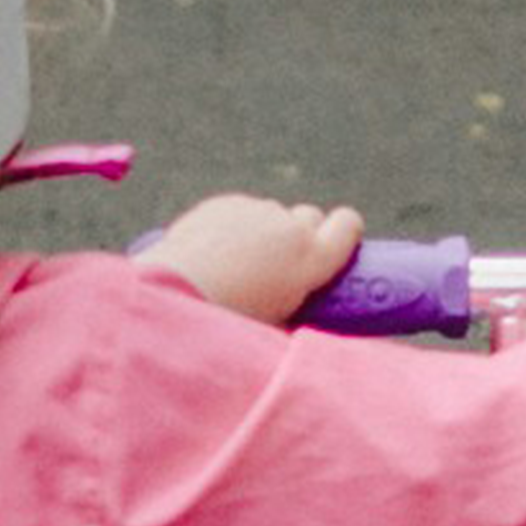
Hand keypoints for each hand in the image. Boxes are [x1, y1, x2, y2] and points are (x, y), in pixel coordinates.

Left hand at [140, 192, 363, 324]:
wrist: (177, 293)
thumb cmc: (232, 321)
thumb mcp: (280, 322)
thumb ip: (299, 303)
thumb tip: (301, 306)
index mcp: (312, 258)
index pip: (348, 224)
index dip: (344, 230)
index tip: (337, 240)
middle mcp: (289, 227)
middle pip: (309, 216)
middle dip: (301, 233)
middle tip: (280, 264)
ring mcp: (256, 211)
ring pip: (270, 215)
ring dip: (262, 232)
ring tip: (235, 266)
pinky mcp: (225, 204)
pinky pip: (238, 211)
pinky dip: (232, 227)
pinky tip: (212, 253)